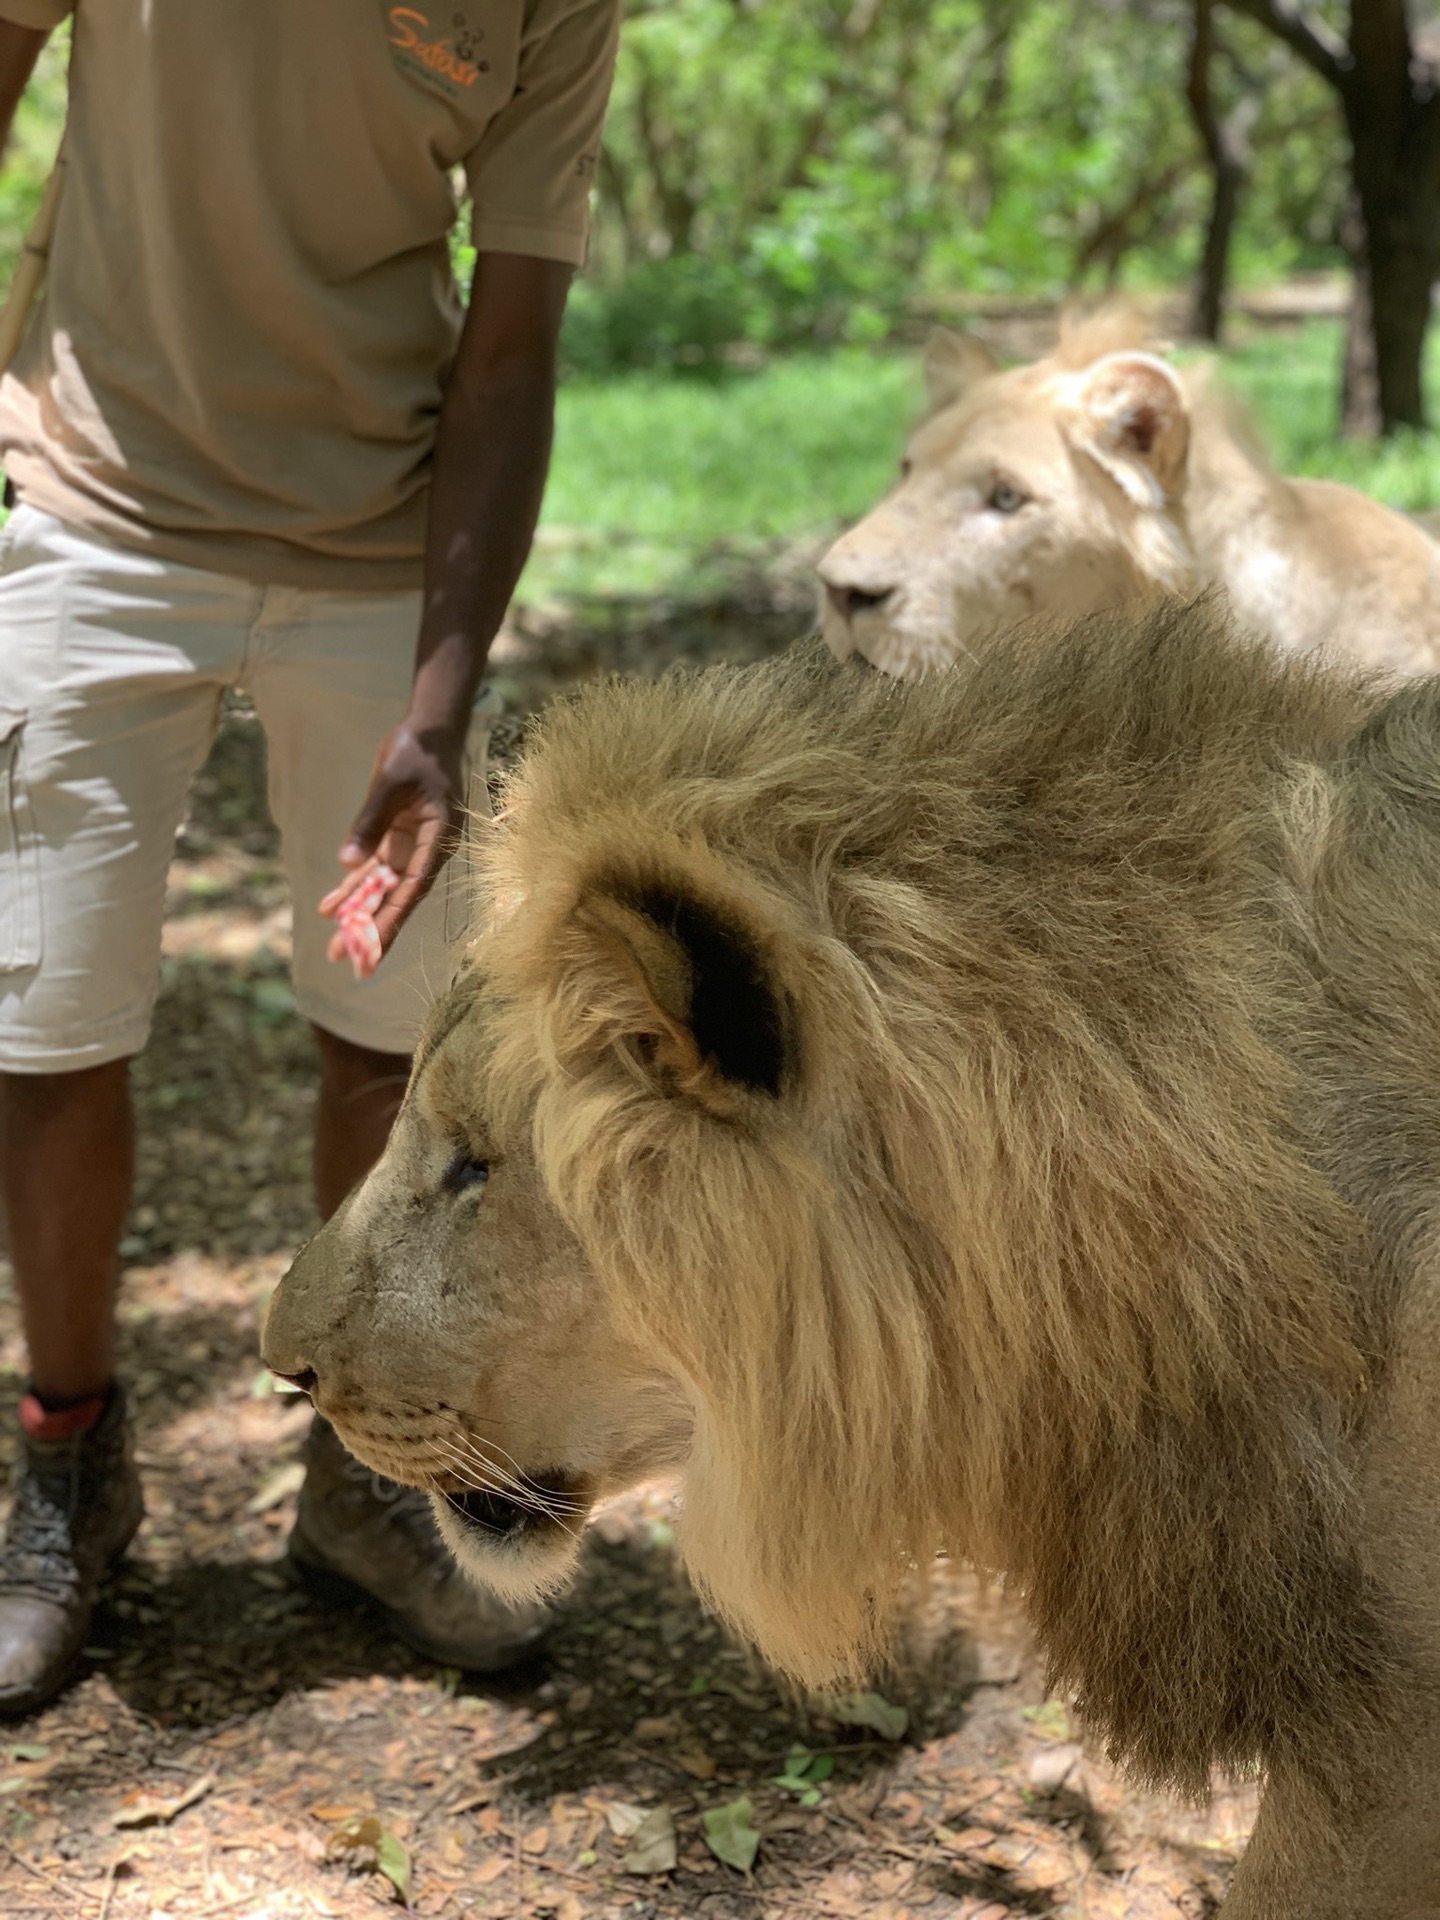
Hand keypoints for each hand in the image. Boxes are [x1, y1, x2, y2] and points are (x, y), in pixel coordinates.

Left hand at [320, 721, 464, 973]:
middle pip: (397, 896)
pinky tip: (331, 908)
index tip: (372, 948)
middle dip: (371, 928)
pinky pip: (372, 870)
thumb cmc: (415, 752)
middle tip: (345, 960)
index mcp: (436, 839)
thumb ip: (369, 822)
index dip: (392, 919)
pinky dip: (352, 887)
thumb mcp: (388, 784)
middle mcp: (426, 851)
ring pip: (382, 888)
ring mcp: (410, 847)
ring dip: (359, 914)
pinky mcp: (395, 839)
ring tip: (334, 946)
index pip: (412, 887)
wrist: (428, 730)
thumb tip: (347, 862)